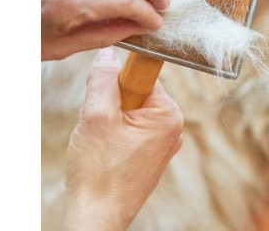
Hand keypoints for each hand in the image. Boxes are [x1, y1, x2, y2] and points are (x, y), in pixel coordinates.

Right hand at [62, 48, 183, 230]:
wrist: (97, 215)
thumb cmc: (99, 171)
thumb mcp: (96, 115)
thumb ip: (103, 80)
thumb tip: (108, 53)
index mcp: (168, 115)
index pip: (141, 74)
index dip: (116, 81)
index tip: (103, 97)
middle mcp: (172, 128)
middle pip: (133, 93)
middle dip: (108, 104)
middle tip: (98, 127)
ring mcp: (162, 144)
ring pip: (126, 113)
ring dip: (106, 121)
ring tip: (99, 144)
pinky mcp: (149, 157)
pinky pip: (127, 132)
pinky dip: (110, 136)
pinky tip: (103, 153)